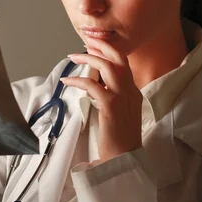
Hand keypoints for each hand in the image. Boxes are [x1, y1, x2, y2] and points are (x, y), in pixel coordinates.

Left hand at [61, 37, 142, 161]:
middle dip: (101, 46)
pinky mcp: (111, 106)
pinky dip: (77, 80)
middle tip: (85, 42)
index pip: (123, 64)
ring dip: (88, 58)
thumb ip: (110, 97)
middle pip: (118, 58)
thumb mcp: (118, 113)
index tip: (94, 46)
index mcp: (134, 92)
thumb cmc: (118, 140)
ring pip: (106, 66)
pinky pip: (92, 85)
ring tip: (72, 57)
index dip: (108, 51)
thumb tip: (92, 85)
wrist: (124, 159)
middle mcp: (131, 91)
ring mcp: (123, 97)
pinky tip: (67, 81)